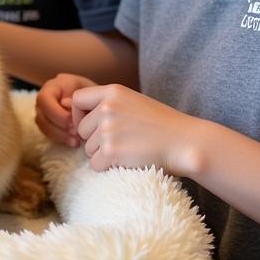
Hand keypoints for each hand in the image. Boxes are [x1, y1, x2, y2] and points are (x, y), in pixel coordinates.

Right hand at [35, 73, 94, 146]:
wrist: (96, 100)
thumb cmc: (94, 96)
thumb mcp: (91, 93)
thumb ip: (80, 98)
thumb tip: (66, 104)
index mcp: (56, 84)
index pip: (44, 99)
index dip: (57, 113)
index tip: (73, 122)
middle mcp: (46, 95)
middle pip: (41, 112)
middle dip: (59, 126)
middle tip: (76, 133)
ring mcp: (44, 108)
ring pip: (42, 124)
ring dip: (59, 134)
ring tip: (76, 140)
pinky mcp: (47, 120)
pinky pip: (47, 131)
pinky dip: (60, 138)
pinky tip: (74, 142)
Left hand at [71, 84, 200, 174]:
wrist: (186, 143)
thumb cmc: (162, 125)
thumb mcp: (133, 102)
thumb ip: (107, 104)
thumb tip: (73, 111)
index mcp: (112, 92)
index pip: (77, 99)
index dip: (79, 114)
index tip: (91, 125)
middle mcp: (106, 108)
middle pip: (81, 129)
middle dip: (94, 139)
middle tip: (120, 142)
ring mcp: (108, 129)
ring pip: (88, 149)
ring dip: (103, 154)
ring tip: (129, 150)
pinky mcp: (111, 152)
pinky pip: (95, 164)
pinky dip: (108, 167)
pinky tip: (127, 161)